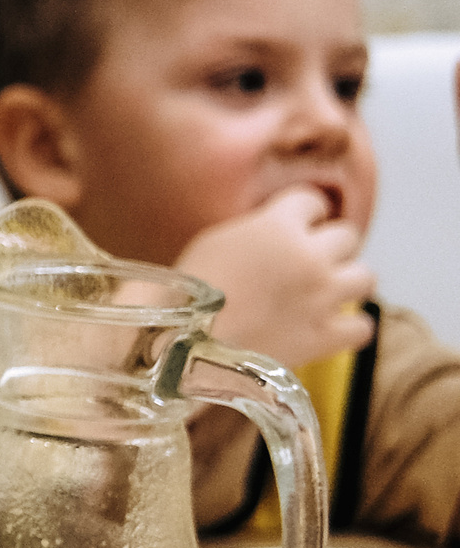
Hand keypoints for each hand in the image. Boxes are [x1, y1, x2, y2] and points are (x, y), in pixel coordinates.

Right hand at [176, 185, 373, 368]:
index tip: (291, 227)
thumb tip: (274, 234)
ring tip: (323, 292)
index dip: (302, 214)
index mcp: (278, 226)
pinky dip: (350, 326)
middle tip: (304, 263)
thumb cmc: (185, 292)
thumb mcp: (213, 241)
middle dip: (328, 247)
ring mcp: (321, 297)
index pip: (312, 201)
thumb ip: (254, 231)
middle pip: (347, 236)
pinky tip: (330, 326)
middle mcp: (309, 256)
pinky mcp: (324, 337)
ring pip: (365, 276)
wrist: (181, 346)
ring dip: (346, 281)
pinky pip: (363, 326)